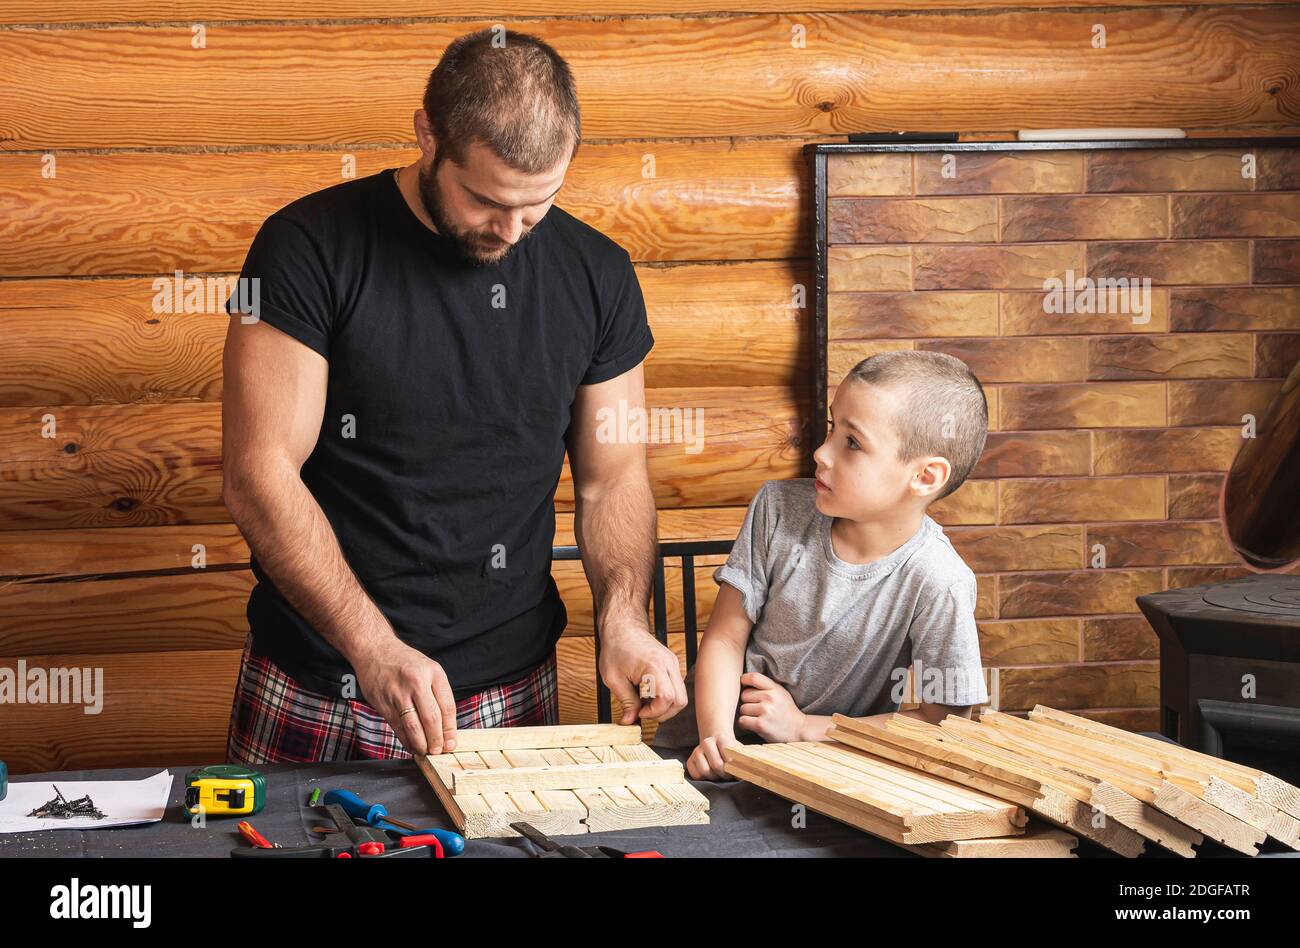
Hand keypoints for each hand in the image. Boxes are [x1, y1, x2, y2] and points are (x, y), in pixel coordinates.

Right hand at [351, 636, 457, 755]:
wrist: (375, 650)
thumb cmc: (404, 662)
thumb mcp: (428, 668)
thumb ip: (437, 693)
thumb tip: (445, 725)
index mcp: (433, 673)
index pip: (447, 707)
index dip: (450, 729)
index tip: (452, 742)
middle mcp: (417, 682)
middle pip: (432, 719)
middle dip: (437, 740)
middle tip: (439, 750)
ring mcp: (399, 693)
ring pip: (413, 726)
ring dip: (421, 744)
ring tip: (426, 751)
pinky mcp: (384, 703)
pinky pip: (398, 727)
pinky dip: (406, 740)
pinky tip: (411, 745)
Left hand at [597, 621, 686, 724]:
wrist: (622, 628)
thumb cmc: (616, 648)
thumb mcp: (614, 678)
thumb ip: (625, 701)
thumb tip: (630, 721)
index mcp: (654, 666)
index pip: (667, 698)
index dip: (654, 712)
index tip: (640, 712)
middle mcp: (668, 664)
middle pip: (680, 700)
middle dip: (663, 713)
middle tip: (643, 712)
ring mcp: (672, 663)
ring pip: (681, 695)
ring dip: (665, 706)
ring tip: (645, 702)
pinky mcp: (671, 664)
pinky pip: (676, 687)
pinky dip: (665, 696)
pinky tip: (648, 694)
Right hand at [687, 733, 741, 780]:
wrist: (716, 743)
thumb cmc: (730, 751)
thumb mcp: (738, 751)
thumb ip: (742, 759)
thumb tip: (744, 773)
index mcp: (721, 738)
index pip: (727, 751)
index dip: (732, 763)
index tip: (737, 769)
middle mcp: (707, 742)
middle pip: (716, 764)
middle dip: (725, 774)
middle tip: (729, 775)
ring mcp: (697, 751)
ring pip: (705, 771)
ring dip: (714, 777)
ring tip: (720, 775)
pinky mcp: (690, 761)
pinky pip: (696, 775)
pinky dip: (705, 778)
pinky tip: (711, 774)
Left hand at [737, 672, 806, 742]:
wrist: (798, 730)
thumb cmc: (786, 711)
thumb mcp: (780, 693)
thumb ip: (766, 686)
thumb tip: (744, 680)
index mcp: (775, 688)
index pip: (753, 677)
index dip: (744, 680)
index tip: (744, 685)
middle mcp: (770, 698)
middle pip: (744, 695)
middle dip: (747, 702)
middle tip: (757, 708)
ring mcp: (765, 711)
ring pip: (742, 708)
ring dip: (747, 714)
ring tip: (758, 717)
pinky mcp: (760, 724)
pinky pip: (742, 720)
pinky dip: (745, 724)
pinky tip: (754, 724)